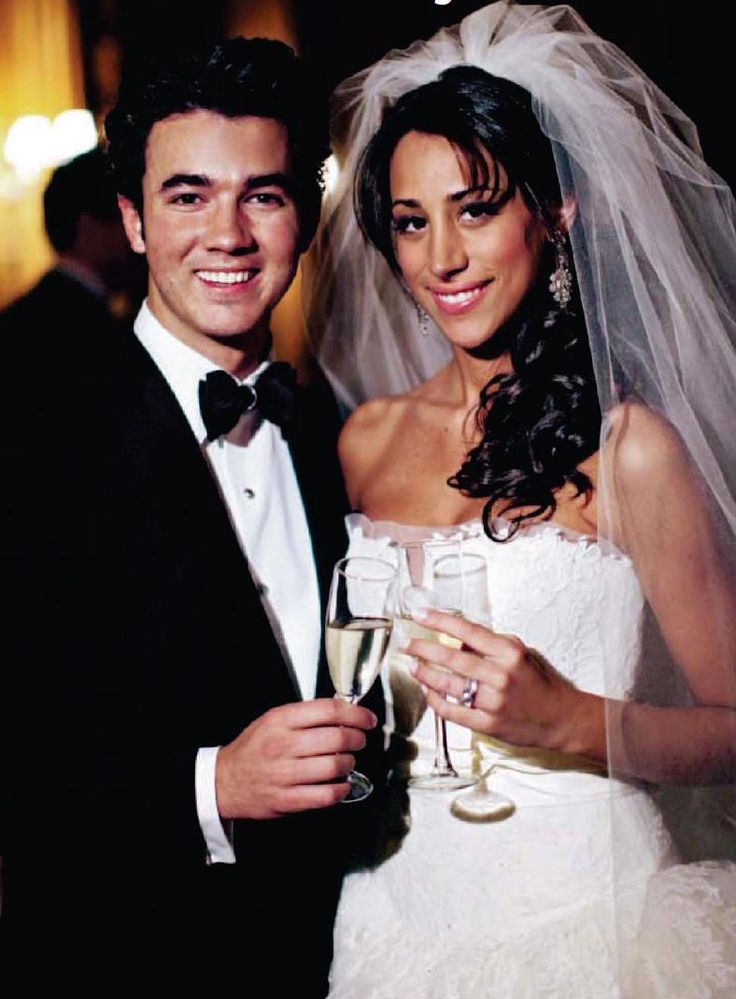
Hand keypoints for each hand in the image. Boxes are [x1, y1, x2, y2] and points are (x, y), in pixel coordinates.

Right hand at [216, 698, 377, 819]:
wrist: (223, 781)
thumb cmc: (253, 748)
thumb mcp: (272, 719)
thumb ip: (305, 715)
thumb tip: (344, 712)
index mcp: (281, 720)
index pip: (328, 710)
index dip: (356, 714)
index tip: (367, 719)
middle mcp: (283, 745)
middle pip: (337, 738)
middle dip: (357, 739)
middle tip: (359, 741)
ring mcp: (285, 774)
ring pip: (335, 767)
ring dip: (349, 764)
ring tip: (347, 762)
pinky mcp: (287, 800)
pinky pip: (326, 795)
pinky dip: (341, 790)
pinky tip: (341, 784)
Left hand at [407, 609, 603, 757]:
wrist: (561, 718)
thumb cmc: (539, 683)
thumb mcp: (520, 653)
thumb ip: (491, 644)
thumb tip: (458, 639)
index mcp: (509, 652)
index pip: (468, 631)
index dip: (441, 621)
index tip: (421, 615)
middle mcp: (500, 675)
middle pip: (452, 658)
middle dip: (423, 649)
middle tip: (408, 644)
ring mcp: (493, 701)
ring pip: (448, 685)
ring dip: (425, 674)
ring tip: (413, 666)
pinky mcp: (488, 723)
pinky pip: (453, 711)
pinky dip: (435, 701)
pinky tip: (428, 691)